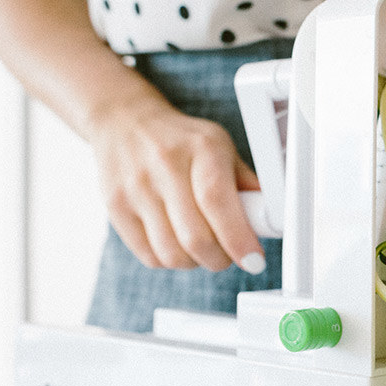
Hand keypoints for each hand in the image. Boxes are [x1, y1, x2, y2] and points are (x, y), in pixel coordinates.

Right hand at [88, 95, 265, 272]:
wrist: (124, 122)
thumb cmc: (181, 139)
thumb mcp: (220, 146)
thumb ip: (245, 183)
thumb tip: (269, 219)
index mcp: (201, 148)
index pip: (217, 202)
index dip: (238, 240)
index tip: (254, 260)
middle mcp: (166, 166)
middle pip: (195, 237)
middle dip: (221, 258)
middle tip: (230, 255)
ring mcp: (136, 188)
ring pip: (172, 253)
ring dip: (195, 262)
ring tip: (202, 248)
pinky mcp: (116, 208)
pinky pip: (149, 256)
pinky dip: (170, 260)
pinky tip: (177, 244)